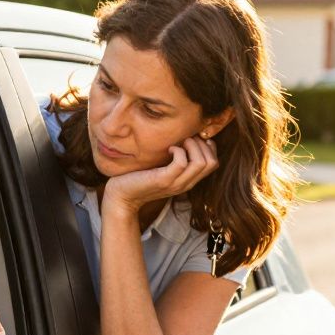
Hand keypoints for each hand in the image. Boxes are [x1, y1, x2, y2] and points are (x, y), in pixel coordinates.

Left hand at [103, 134, 218, 213]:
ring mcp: (175, 183)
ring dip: (193, 146)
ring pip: (202, 163)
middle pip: (212, 162)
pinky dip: (179, 150)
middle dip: (202, 144)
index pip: (214, 163)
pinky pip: (182, 163)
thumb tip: (185, 137)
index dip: (208, 147)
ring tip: (180, 142)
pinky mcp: (163, 180)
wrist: (120, 196)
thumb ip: (175, 160)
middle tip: (186, 138)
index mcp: (188, 180)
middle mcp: (185, 184)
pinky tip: (169, 149)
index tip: (193, 139)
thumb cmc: (139, 178)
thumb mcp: (162, 168)